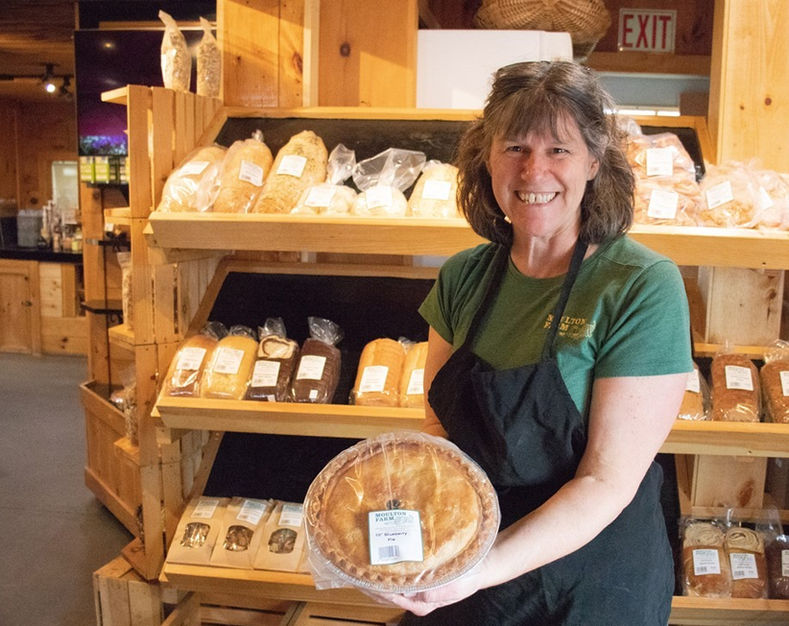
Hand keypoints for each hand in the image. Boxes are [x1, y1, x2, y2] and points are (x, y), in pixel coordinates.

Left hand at [364, 562, 485, 615]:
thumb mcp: (451, 585)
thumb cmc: (466, 576)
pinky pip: (397, 575)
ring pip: (389, 584)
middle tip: (353, 567)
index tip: (360, 577)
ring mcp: (415, 587)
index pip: (390, 595)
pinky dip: (386, 569)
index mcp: (420, 602)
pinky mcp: (417, 577)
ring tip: (360, 563)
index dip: (374, 587)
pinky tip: (378, 559)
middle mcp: (414, 597)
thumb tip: (415, 590)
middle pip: (385, 592)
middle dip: (369, 582)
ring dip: (375, 575)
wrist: (480, 566)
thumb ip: (432, 591)